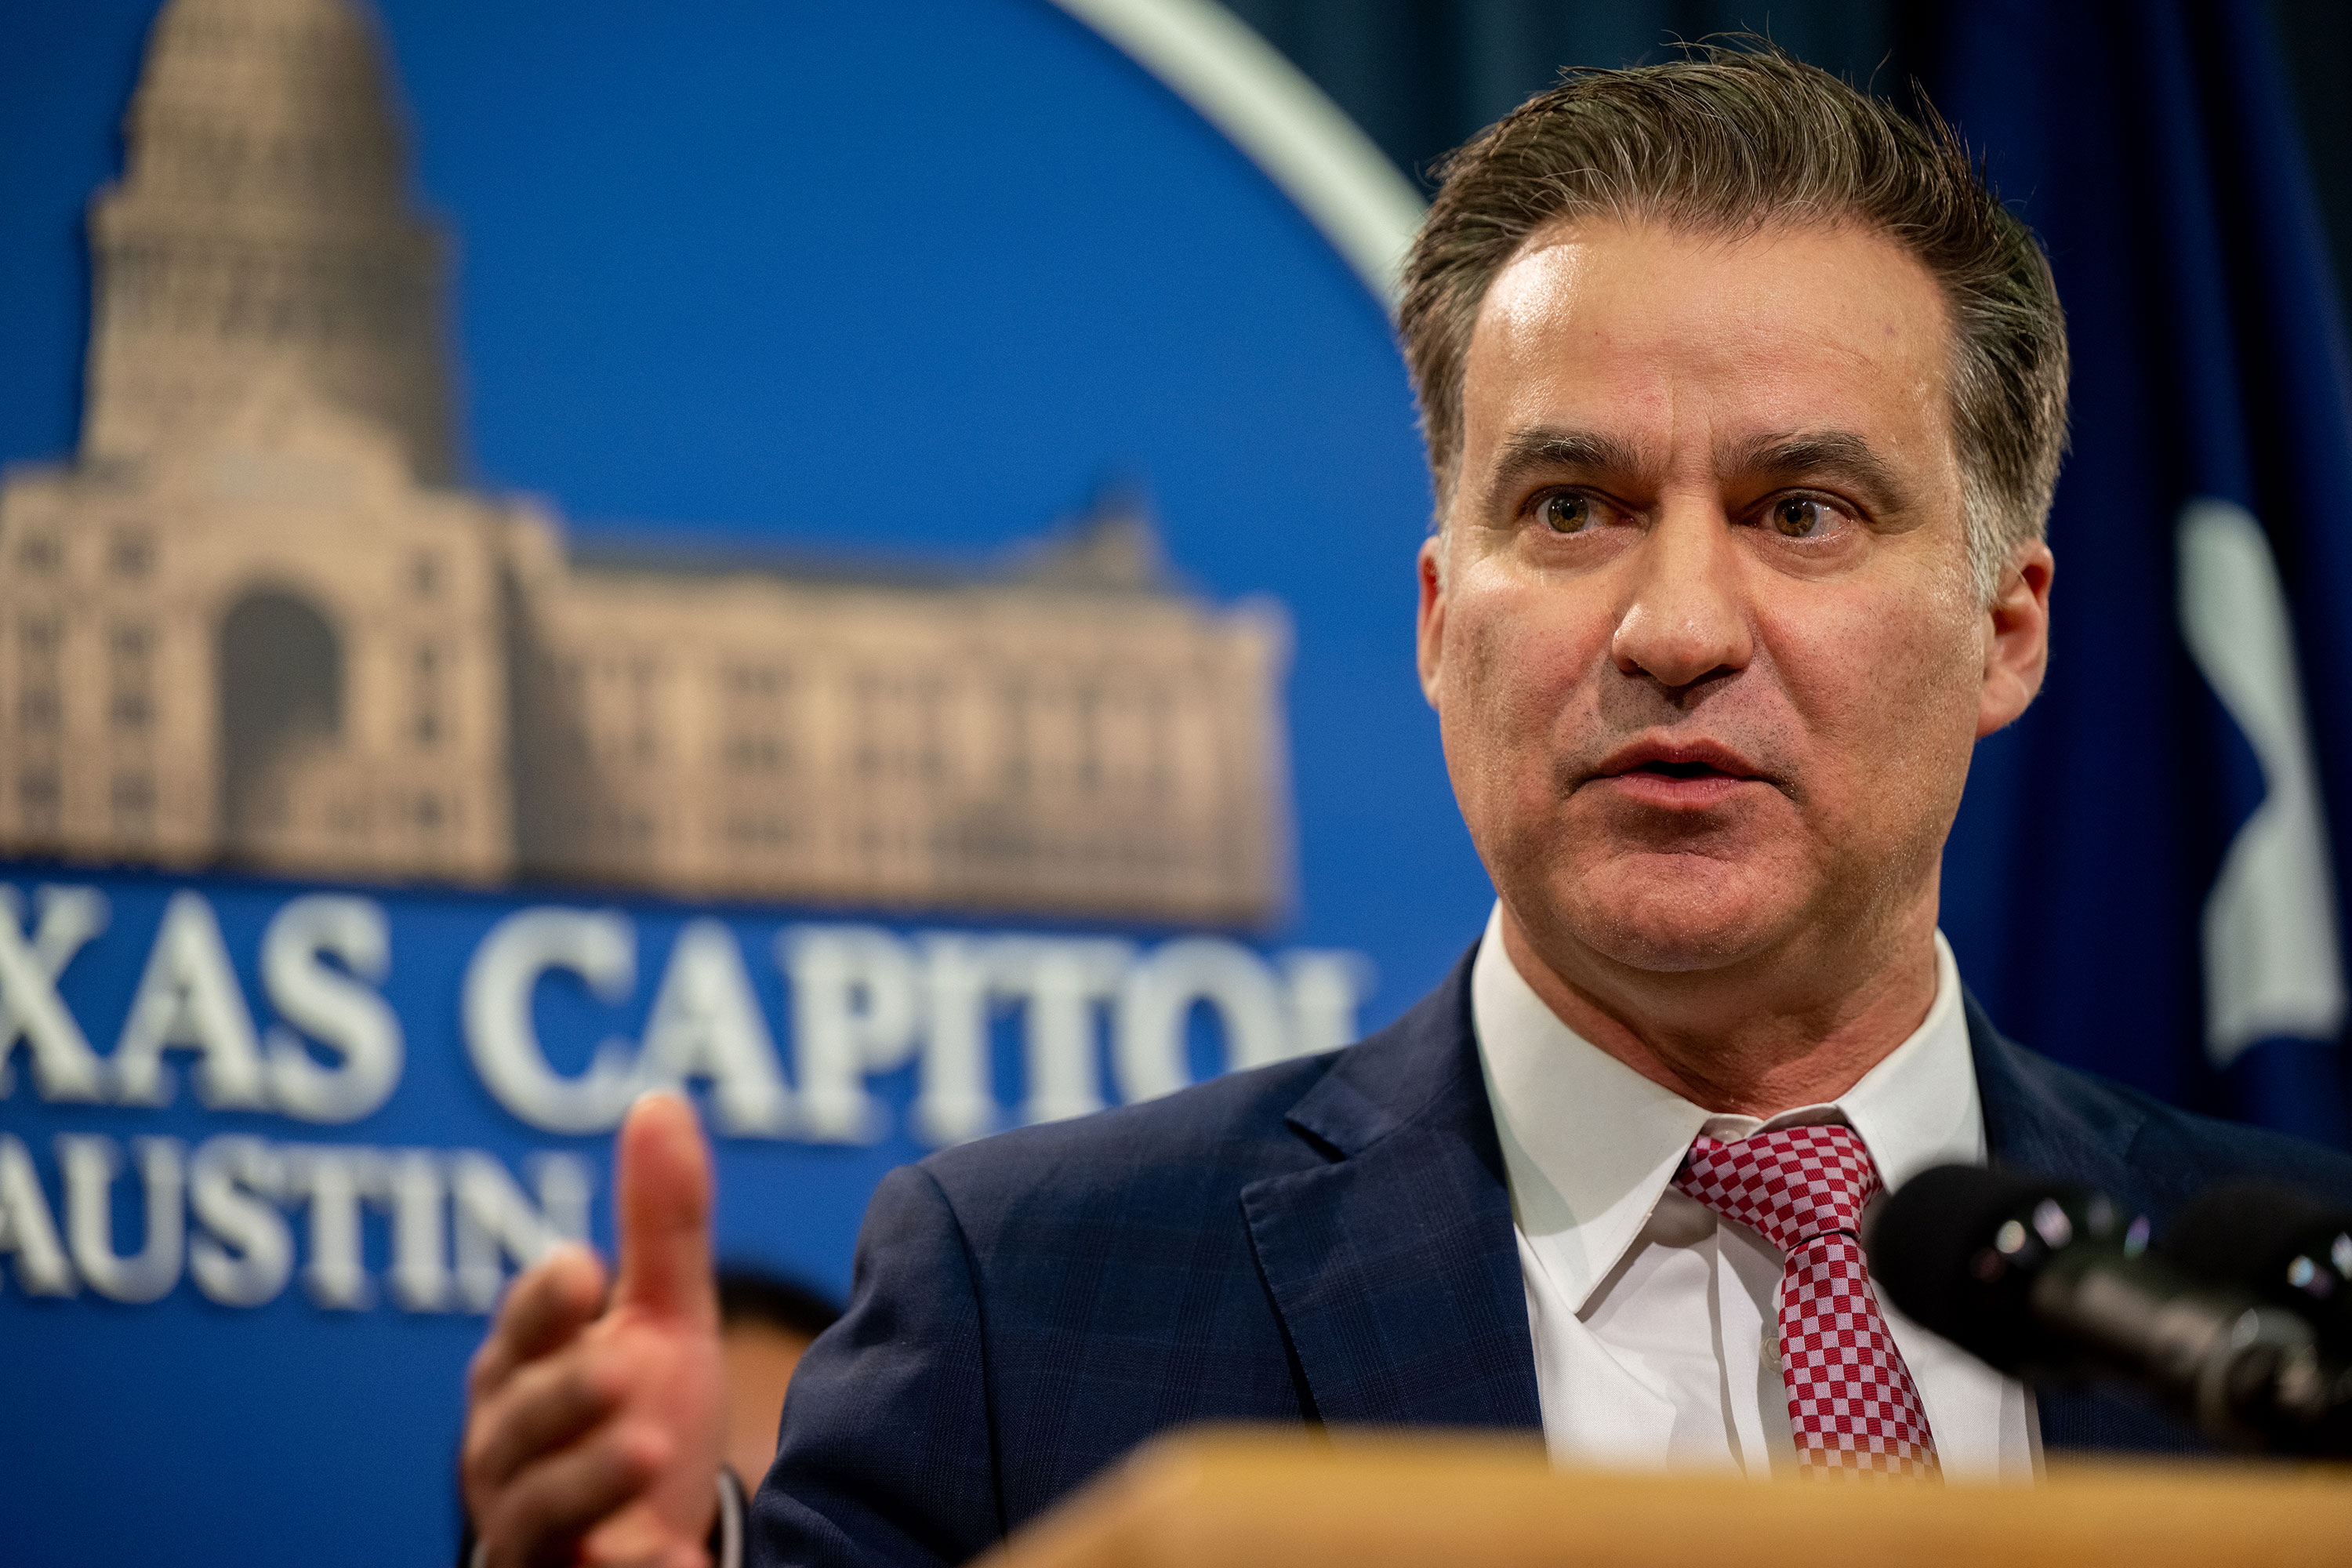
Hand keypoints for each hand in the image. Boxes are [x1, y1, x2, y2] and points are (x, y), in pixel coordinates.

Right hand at [463, 1093, 726, 1567]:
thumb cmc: (634, 1410)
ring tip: (648, 1450)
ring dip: (588, 1480)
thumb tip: (658, 1097)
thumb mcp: (661, 1319)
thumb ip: (660, 1222)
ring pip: (537, 1508)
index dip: (544, 1304)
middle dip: (565, 1393)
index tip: (581, 1268)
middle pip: (521, 1421)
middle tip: (622, 1368)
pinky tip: (667, 1562)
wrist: (635, 1539)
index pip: (523, 1330)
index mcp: (523, 1371)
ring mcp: (530, 1528)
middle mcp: (508, 1451)